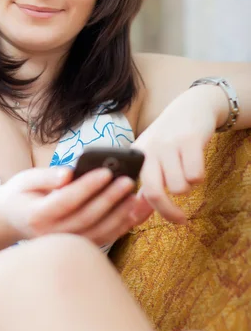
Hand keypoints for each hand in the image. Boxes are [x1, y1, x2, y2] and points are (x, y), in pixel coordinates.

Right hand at [0, 166, 153, 246]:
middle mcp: (52, 234)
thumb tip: (69, 173)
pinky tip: (136, 211)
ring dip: (122, 215)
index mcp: (37, 215)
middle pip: (87, 217)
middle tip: (128, 180)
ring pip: (99, 232)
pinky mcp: (77, 247)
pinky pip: (104, 238)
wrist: (10, 222)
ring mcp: (65, 245)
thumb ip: (46, 176)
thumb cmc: (19, 195)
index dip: (88, 186)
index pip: (67, 200)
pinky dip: (122, 226)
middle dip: (110, 198)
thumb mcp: (25, 180)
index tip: (106, 171)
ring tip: (138, 196)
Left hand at [132, 87, 218, 223]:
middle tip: (180, 219)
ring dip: (187, 186)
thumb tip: (135, 218)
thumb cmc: (169, 139)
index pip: (131, 191)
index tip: (145, 223)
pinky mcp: (189, 140)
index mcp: (134, 157)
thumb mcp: (152, 160)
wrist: (190, 107)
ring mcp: (168, 144)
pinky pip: (196, 176)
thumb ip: (145, 188)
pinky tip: (196, 164)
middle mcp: (148, 150)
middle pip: (154, 192)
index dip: (138, 212)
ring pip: (179, 187)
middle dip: (168, 211)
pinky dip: (199, 176)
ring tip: (186, 173)